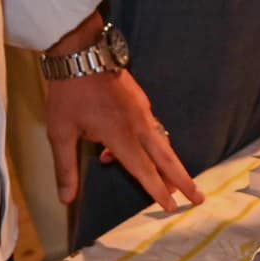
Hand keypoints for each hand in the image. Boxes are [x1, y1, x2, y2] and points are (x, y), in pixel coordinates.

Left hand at [43, 68, 203, 213]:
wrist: (83, 53)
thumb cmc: (70, 94)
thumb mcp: (61, 133)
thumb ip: (66, 167)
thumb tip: (67, 198)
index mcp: (121, 136)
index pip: (144, 171)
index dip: (158, 191)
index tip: (172, 207)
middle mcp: (138, 126)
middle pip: (167, 158)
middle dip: (183, 180)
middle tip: (199, 196)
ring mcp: (143, 111)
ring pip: (162, 143)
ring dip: (169, 164)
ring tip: (172, 180)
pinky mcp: (141, 100)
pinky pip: (152, 128)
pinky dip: (150, 145)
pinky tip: (130, 147)